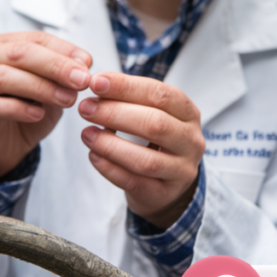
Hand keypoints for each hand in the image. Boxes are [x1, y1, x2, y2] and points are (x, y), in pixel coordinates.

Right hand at [0, 32, 91, 178]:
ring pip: (2, 77)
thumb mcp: (53, 91)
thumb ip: (64, 76)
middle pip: (18, 53)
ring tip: (67, 100)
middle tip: (82, 80)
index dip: (63, 49)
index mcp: (5, 46)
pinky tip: (38, 114)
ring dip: (40, 87)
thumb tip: (84, 63)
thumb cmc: (28, 112)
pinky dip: (16, 108)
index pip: (35, 39)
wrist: (6, 147)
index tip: (88, 64)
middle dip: (55, 65)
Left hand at [77, 72, 204, 228]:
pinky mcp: (164, 194)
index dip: (127, 86)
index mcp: (188, 113)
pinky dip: (110, 168)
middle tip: (85, 108)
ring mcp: (181, 171)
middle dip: (115, 113)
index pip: (161, 94)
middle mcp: (191, 141)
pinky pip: (134, 182)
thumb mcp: (150, 114)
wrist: (167, 185)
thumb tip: (97, 84)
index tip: (96, 82)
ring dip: (110, 145)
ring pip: (145, 159)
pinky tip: (93, 156)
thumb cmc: (154, 141)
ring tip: (86, 134)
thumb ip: (129, 100)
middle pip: (155, 123)